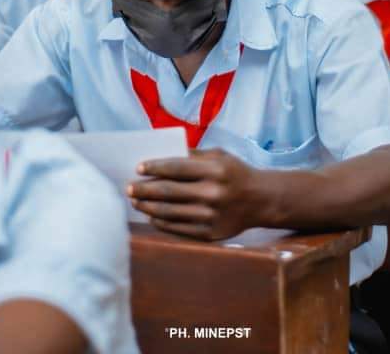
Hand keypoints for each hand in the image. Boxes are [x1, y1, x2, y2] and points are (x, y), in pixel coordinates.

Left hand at [128, 149, 265, 239]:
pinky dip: (160, 222)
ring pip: (168, 212)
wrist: (261, 200)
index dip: (154, 168)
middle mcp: (212, 194)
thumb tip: (160, 159)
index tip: (138, 168)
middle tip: (128, 188)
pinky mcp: (209, 233)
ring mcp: (210, 216)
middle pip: (167, 192)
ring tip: (136, 202)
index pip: (175, 168)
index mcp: (215, 170)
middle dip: (143, 190)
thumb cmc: (235, 173)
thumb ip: (192, 156)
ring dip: (147, 207)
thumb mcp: (219, 156)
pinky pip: (177, 228)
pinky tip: (152, 216)